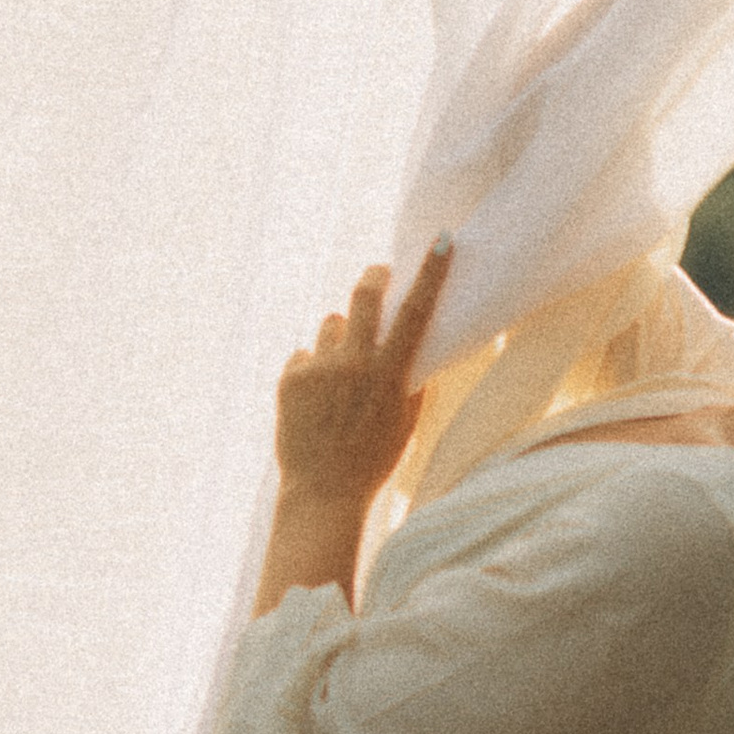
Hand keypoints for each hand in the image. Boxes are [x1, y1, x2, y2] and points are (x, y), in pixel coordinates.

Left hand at [273, 241, 454, 505]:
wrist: (323, 494)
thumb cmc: (373, 461)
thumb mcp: (406, 422)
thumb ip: (412, 380)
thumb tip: (416, 349)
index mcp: (389, 373)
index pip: (416, 311)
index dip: (431, 272)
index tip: (442, 239)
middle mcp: (354, 363)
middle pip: (363, 295)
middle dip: (373, 278)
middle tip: (378, 277)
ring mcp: (319, 368)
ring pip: (331, 326)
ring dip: (338, 339)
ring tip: (339, 378)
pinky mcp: (290, 377)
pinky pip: (305, 355)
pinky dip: (312, 369)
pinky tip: (315, 402)